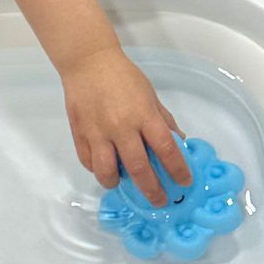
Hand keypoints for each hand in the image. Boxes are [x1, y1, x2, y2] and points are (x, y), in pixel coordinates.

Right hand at [61, 43, 190, 199]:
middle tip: (159, 200)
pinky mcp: (80, 134)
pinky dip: (97, 169)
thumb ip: (163, 120)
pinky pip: (88, 161)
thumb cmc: (123, 76)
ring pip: (107, 172)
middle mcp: (121, 127)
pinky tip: (104, 167)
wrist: (88, 63)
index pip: (166, 149)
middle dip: (152, 190)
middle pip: (139, 168)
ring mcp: (98, 132)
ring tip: (123, 183)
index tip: (184, 182)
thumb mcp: (150, 95)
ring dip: (118, 183)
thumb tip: (178, 142)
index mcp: (143, 115)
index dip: (178, 169)